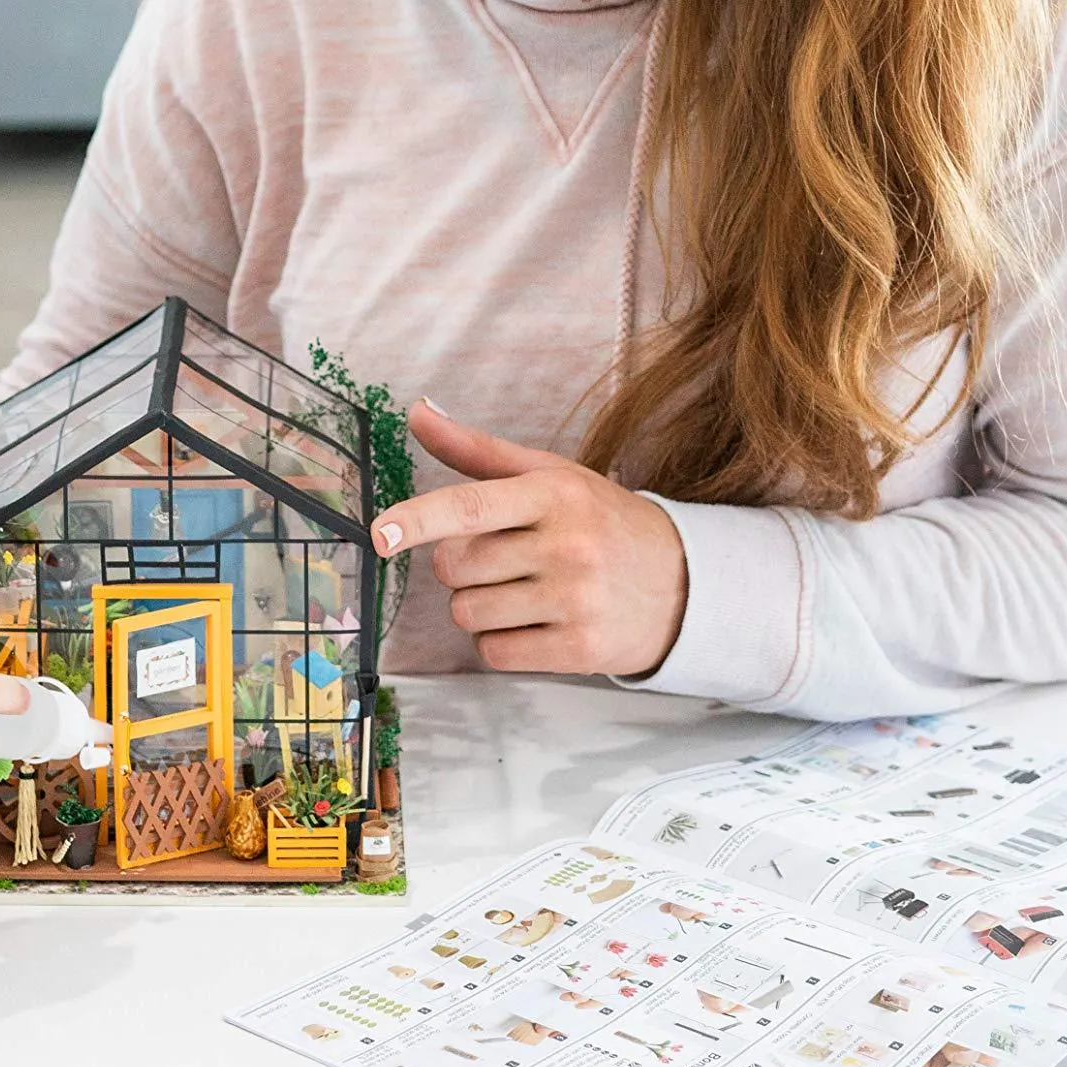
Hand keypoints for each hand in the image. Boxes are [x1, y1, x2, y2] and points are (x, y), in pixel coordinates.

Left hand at [372, 403, 688, 677]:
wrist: (685, 583)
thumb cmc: (601, 521)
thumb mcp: (549, 475)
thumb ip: (476, 449)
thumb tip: (416, 412)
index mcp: (553, 493)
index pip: (470, 507)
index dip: (419, 520)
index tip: (382, 535)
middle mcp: (566, 545)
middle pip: (454, 568)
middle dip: (461, 567)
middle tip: (505, 559)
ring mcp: (575, 601)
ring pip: (468, 614)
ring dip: (480, 608)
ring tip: (525, 592)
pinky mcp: (580, 651)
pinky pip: (494, 654)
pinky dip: (500, 643)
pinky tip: (536, 624)